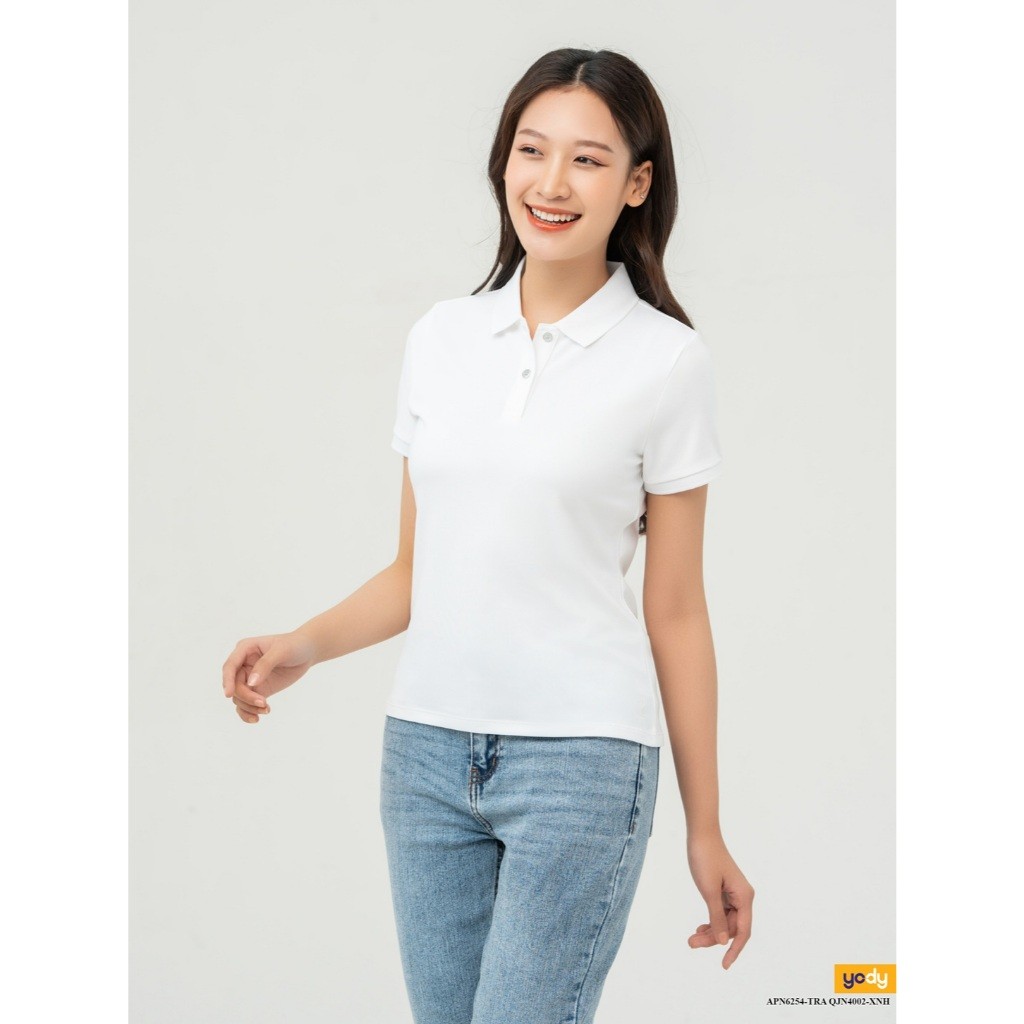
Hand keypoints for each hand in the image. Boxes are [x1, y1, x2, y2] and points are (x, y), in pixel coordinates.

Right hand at [221, 631, 316, 723]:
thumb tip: (251, 683)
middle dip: (245, 697)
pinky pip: (246, 704)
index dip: (227, 680)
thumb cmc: (294, 645)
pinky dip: (249, 712)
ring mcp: (249, 678)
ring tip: (266, 709)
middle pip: (234, 685)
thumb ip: (265, 664)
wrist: (307, 652)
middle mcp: (243, 664)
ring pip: (238, 697)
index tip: (229, 694)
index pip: (230, 666)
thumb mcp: (282, 651)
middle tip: (263, 703)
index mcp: (245, 649)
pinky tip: (258, 717)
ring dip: (248, 707)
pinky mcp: (258, 689)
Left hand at [686, 830, 753, 969]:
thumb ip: (717, 918)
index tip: (724, 965)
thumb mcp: (709, 891)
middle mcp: (742, 897)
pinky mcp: (724, 890)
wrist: (701, 835)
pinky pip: (721, 912)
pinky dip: (711, 921)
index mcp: (744, 897)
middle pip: (733, 928)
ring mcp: (733, 893)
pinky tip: (700, 927)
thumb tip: (724, 941)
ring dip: (710, 931)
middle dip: (714, 939)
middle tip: (691, 943)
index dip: (734, 950)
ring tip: (691, 938)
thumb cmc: (706, 859)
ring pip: (725, 921)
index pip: (743, 931)